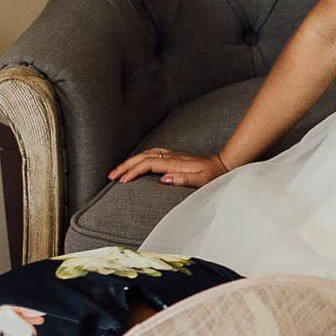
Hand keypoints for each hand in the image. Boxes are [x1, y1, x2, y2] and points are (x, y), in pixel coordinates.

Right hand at [108, 147, 227, 186]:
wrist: (224, 164)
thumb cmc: (214, 176)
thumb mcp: (201, 181)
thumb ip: (182, 180)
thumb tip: (163, 179)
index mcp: (176, 163)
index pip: (148, 164)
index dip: (133, 172)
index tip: (121, 181)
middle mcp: (172, 157)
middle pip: (142, 157)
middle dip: (125, 166)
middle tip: (111, 176)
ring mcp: (172, 155)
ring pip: (145, 154)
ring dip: (130, 161)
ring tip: (117, 171)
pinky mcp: (174, 156)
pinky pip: (151, 153)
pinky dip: (139, 157)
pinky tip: (135, 162)